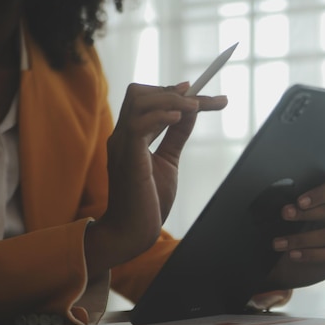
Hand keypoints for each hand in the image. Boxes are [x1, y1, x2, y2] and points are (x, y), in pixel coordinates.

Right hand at [85, 82, 226, 275]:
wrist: (133, 232)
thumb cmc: (148, 201)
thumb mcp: (168, 161)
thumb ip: (176, 136)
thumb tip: (190, 112)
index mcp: (131, 136)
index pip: (149, 100)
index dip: (174, 93)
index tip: (199, 92)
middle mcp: (123, 136)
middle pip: (139, 93)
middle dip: (173, 91)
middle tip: (202, 101)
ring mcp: (122, 145)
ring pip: (138, 101)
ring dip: (171, 99)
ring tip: (195, 107)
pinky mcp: (127, 159)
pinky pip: (137, 125)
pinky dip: (159, 116)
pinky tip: (178, 118)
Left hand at [260, 181, 324, 290]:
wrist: (294, 268)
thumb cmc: (296, 239)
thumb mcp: (295, 223)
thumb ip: (295, 210)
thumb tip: (284, 205)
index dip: (318, 194)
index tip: (299, 202)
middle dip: (304, 213)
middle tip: (285, 214)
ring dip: (300, 239)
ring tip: (279, 243)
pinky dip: (310, 254)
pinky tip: (294, 255)